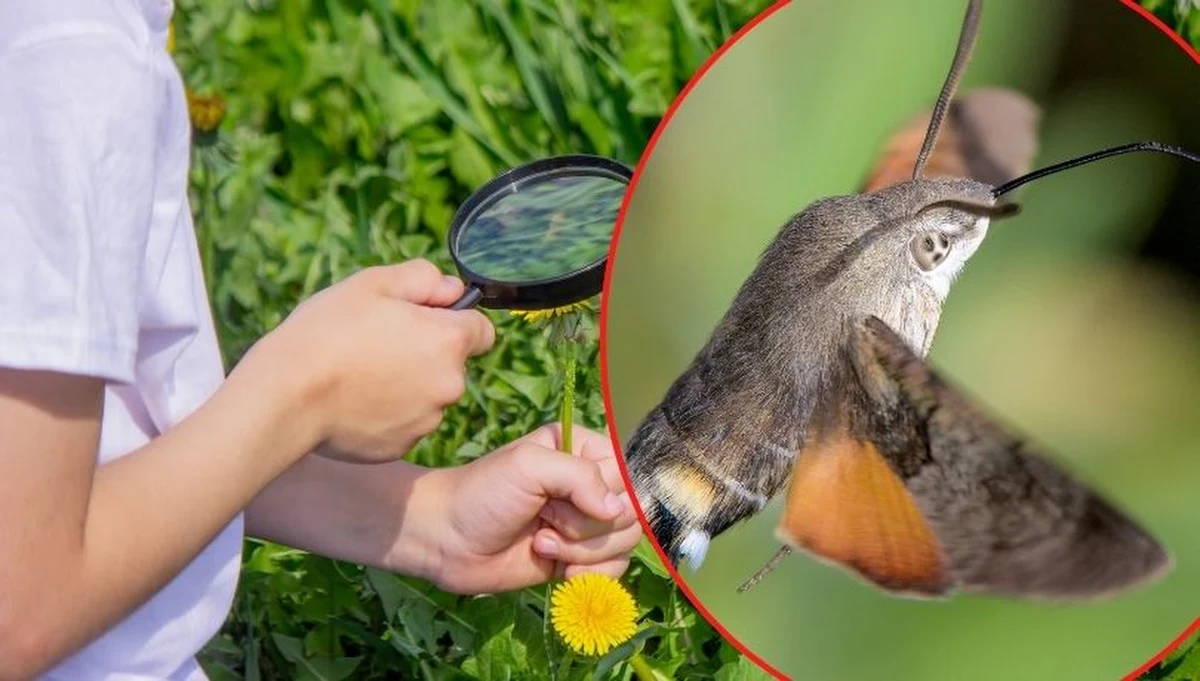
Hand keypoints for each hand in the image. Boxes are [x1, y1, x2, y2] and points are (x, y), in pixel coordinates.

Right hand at [241, 260, 493, 464]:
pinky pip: (405, 422)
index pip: (483, 330)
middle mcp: (450, 385)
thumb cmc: (327, 332)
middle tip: (377, 344)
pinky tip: (353, 402)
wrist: (286, 397)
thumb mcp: (373, 283)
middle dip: (426, 352)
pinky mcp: (403, 445)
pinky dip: (388, 413)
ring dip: (407, 384)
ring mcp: (428, 420)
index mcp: (449, 341)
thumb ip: (423, 279)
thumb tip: (452, 289)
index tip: (422, 320)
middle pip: (453, 364)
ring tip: (358, 374)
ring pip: (429, 394)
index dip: (454, 320)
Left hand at [415, 424, 641, 593]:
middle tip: (545, 520)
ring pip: (623, 543)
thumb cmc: (482, 493)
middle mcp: (589, 485)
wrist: (447, 540)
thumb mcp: (529, 466)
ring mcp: (585, 524)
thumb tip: (616, 510)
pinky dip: (589, 575)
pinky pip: (613, 570)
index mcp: (583, 450)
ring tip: (541, 543)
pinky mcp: (578, 559)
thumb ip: (579, 476)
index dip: (605, 493)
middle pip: (631, 512)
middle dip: (587, 526)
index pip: (628, 472)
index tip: (564, 498)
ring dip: (582, 552)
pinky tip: (557, 571)